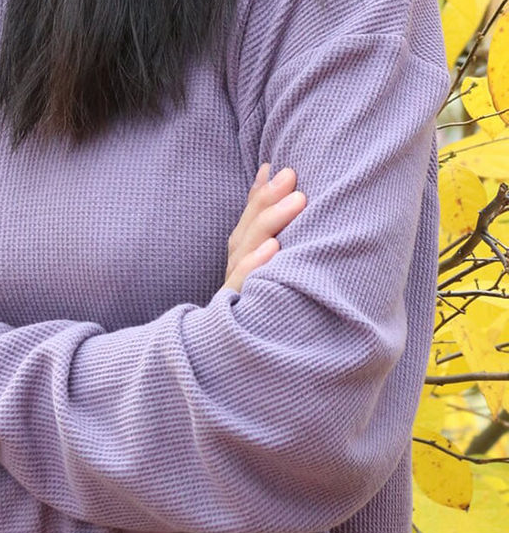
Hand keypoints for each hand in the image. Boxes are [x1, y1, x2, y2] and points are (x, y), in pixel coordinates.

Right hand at [222, 164, 303, 294]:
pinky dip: (255, 263)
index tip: (284, 169)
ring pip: (246, 248)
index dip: (263, 192)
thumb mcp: (273, 253)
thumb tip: (269, 169)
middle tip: (291, 175)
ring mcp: (236, 285)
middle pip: (248, 228)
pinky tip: (273, 247)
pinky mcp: (237, 306)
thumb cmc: (278, 297)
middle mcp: (237, 264)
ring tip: (297, 201)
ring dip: (271, 221)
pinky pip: (242, 281)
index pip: (250, 217)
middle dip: (269, 199)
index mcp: (245, 251)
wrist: (254, 363)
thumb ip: (266, 214)